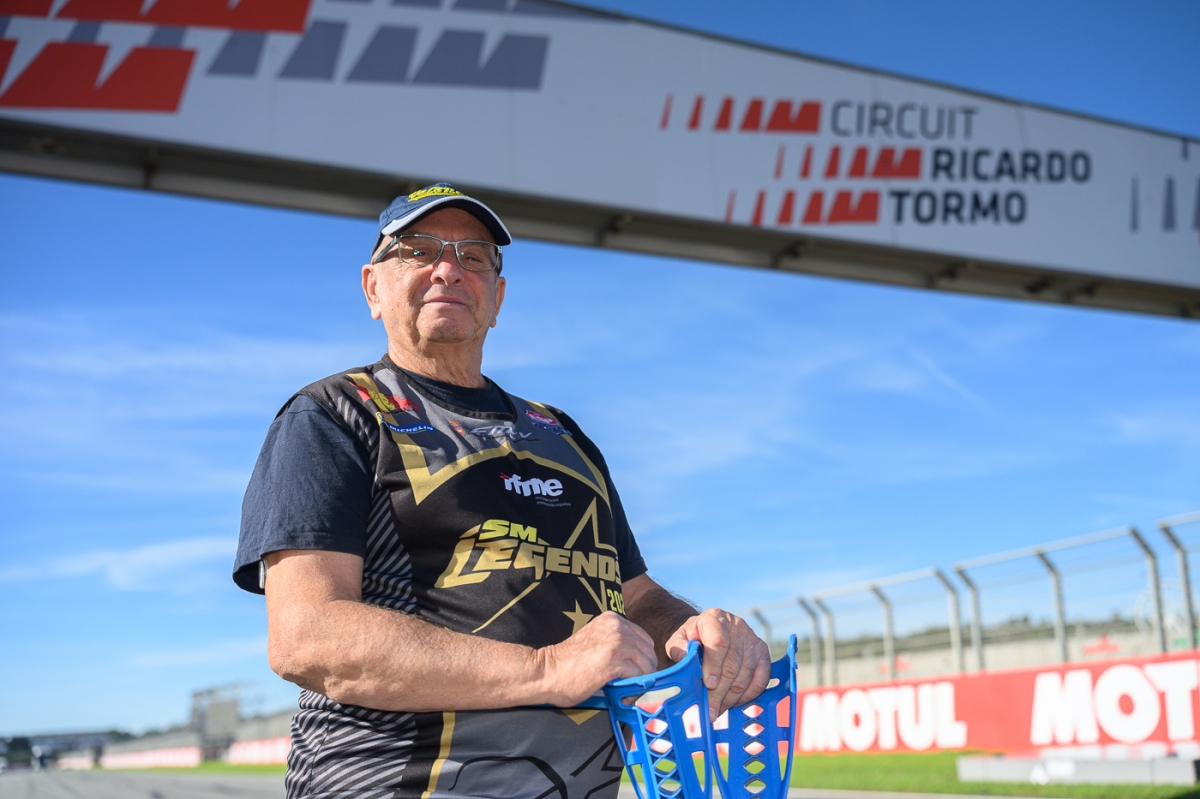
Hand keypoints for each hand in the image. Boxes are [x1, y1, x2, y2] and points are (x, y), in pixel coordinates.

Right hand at [535, 611, 657, 706]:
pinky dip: (634, 690)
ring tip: (626, 693)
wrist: (547, 672)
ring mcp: (617, 643)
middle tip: (631, 686)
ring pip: (646, 665)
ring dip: (640, 683)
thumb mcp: (596, 641)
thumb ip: (616, 644)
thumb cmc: (569, 663)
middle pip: (648, 653)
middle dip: (644, 672)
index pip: (644, 640)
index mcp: (612, 619)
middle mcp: (617, 627)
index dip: (642, 659)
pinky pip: (638, 677)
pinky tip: (622, 695)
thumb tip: (638, 662)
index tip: (634, 673)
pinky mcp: (614, 661)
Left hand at [664, 609, 770, 720]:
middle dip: (720, 691)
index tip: (708, 685)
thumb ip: (678, 649)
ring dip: (732, 697)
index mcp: (714, 618)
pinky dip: (748, 695)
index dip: (714, 666)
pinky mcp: (763, 653)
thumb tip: (685, 660)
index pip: (719, 643)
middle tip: (710, 710)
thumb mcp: (679, 640)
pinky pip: (760, 679)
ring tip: (718, 709)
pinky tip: (734, 702)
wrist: (709, 632)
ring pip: (745, 675)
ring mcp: (752, 639)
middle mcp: (737, 625)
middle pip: (732, 664)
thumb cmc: (692, 639)